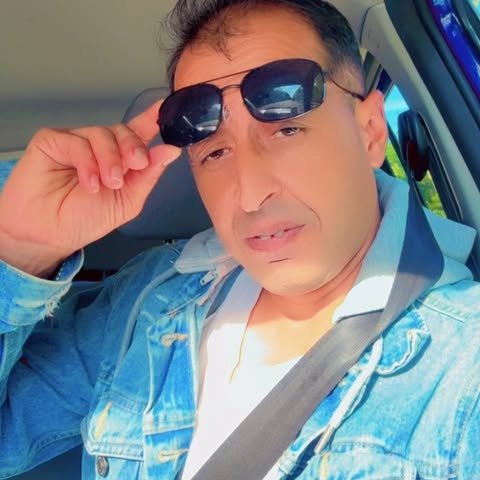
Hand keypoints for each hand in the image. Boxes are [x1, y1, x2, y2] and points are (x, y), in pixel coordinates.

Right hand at [0, 100, 180, 276]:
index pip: (139, 132)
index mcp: (120, 159)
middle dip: (134, 147)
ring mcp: (76, 141)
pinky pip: (76, 141)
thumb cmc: (85, 219)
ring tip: (108, 183)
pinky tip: (89, 183)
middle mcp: (99, 147)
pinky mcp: (52, 141)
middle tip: (136, 165)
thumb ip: (148, 175)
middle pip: (124, 131)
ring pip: (102, 133)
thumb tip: (170, 151)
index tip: (167, 107)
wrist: (50, 235)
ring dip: (110, 160)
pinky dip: (87, 163)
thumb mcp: (128, 201)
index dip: (154, 118)